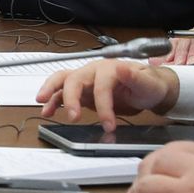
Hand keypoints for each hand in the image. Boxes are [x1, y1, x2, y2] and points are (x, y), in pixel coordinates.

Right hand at [36, 59, 178, 130]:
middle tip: (73, 117)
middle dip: (71, 98)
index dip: (103, 106)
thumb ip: (136, 77)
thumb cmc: (149, 85)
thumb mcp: (148, 83)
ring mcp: (86, 80)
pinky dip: (53, 101)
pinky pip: (63, 93)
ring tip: (44, 106)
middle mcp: (93, 71)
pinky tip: (48, 111)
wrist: (148, 88)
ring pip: (62, 80)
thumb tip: (122, 68)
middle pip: (74, 79)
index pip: (100, 86)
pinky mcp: (82, 91)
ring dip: (51, 92)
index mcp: (108, 68)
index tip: (108, 125)